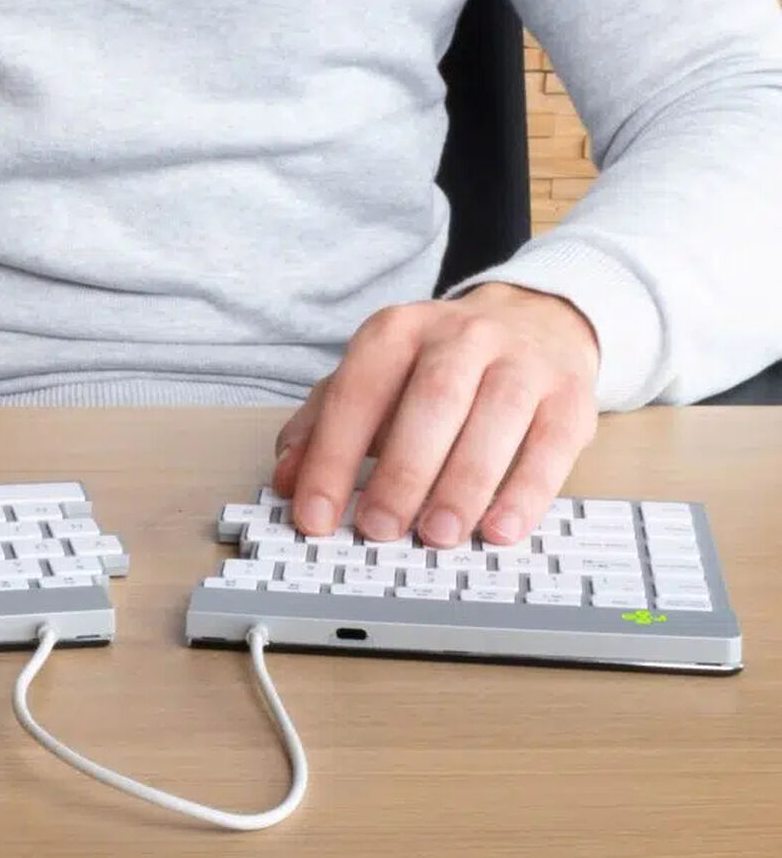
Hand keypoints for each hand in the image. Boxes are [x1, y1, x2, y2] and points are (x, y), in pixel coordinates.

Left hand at [273, 283, 599, 546]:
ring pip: (496, 416)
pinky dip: (526, 491)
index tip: (315, 516)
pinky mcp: (570, 394)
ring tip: (438, 535)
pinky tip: (500, 529)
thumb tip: (287, 480)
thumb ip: (322, 427)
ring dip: (463, 484)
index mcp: (397, 332)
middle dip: (402, 472)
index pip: (357, 394)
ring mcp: (522, 361)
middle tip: (380, 528)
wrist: (535, 321)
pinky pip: (552, 443)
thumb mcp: (372, 382)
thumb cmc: (438, 366)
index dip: (331, 458)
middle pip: (431, 400)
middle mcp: (461, 336)